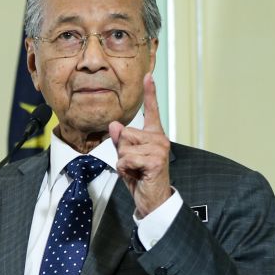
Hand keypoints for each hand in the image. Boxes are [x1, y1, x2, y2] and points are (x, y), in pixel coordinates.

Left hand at [108, 73, 172, 217]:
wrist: (151, 199)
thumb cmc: (140, 177)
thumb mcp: (126, 157)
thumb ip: (120, 141)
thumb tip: (115, 124)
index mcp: (153, 135)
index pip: (151, 111)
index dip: (150, 93)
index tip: (148, 75)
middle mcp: (159, 139)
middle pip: (125, 134)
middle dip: (122, 152)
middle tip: (133, 165)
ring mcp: (159, 148)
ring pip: (124, 147)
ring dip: (123, 162)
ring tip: (135, 170)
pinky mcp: (156, 160)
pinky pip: (126, 159)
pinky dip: (125, 170)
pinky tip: (137, 175)